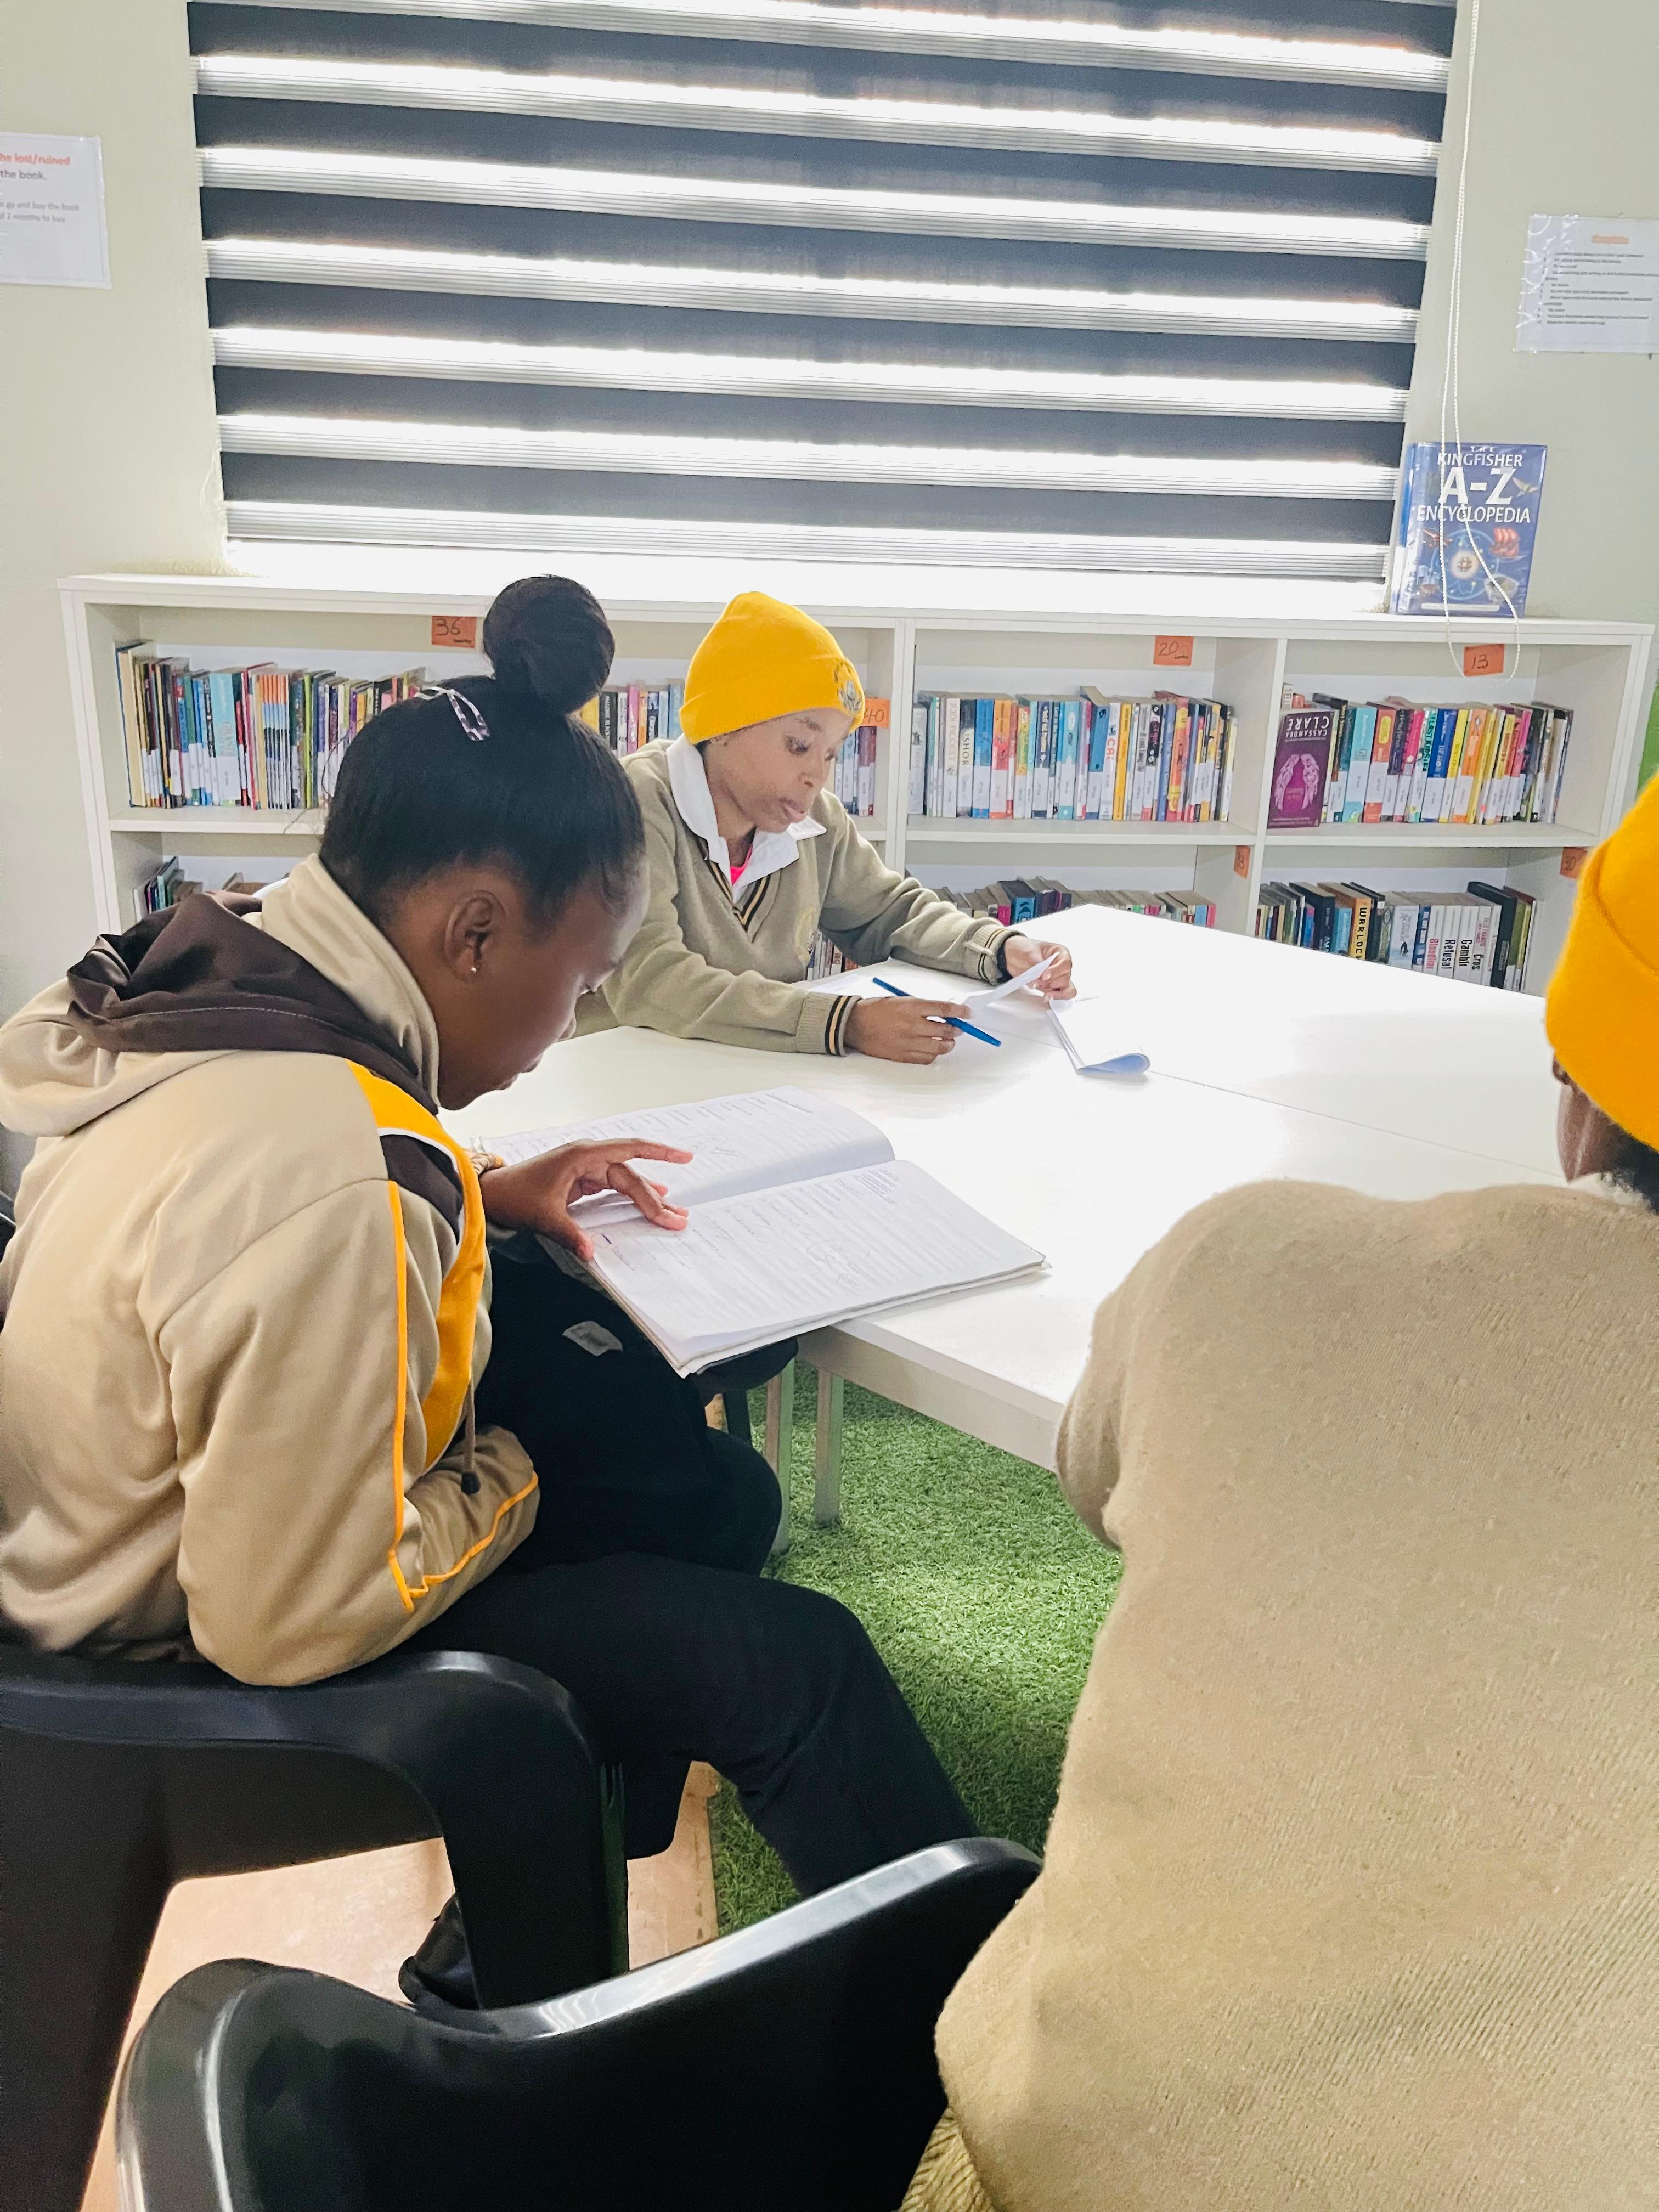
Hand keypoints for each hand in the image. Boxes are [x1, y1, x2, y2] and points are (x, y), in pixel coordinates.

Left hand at [479, 1140, 692, 1261]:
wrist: (492, 1193)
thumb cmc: (514, 1195)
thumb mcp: (543, 1216)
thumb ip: (569, 1233)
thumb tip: (590, 1252)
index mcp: (582, 1156)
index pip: (630, 1150)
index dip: (660, 1153)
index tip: (685, 1157)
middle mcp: (587, 1158)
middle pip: (630, 1176)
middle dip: (655, 1198)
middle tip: (677, 1218)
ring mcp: (585, 1169)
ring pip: (624, 1182)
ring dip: (646, 1198)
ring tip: (671, 1214)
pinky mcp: (581, 1181)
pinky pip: (613, 1188)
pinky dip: (630, 1198)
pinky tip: (648, 1205)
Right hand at [846, 994, 965, 1063]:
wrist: (855, 1024)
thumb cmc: (876, 1010)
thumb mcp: (900, 1000)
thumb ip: (922, 1006)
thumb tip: (943, 1012)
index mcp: (911, 1007)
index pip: (944, 1009)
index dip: (960, 1011)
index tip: (968, 1013)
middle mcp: (911, 1025)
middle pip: (946, 1029)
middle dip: (956, 1028)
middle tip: (958, 1028)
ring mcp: (908, 1042)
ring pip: (939, 1046)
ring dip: (948, 1043)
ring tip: (949, 1041)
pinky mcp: (903, 1055)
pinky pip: (927, 1058)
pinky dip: (934, 1054)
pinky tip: (933, 1049)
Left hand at [1004, 937, 1075, 998]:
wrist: (1013, 956)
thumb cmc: (1024, 949)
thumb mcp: (1029, 953)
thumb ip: (1037, 965)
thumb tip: (1041, 976)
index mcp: (1060, 953)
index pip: (1065, 963)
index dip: (1056, 971)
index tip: (1044, 976)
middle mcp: (1061, 966)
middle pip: (1065, 978)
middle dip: (1051, 982)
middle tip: (1038, 981)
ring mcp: (1057, 977)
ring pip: (1067, 989)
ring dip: (1055, 992)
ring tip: (1045, 994)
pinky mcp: (1051, 986)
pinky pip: (1060, 994)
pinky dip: (1055, 997)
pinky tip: (1046, 997)